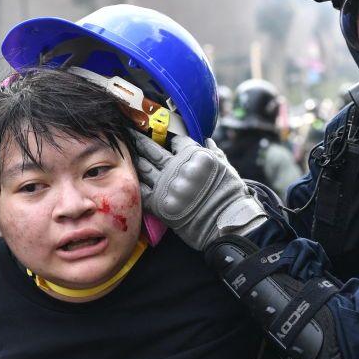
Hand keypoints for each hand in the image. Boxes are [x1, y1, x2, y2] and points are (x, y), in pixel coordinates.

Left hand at [131, 131, 266, 250]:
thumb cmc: (229, 194)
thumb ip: (214, 151)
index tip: (166, 139)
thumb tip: (207, 140)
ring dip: (136, 160)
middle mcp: (178, 168)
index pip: (177, 140)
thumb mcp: (225, 166)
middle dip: (140, 141)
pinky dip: (137, 184)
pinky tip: (132, 178)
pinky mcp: (159, 204)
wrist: (225, 223)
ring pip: (144, 167)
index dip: (171, 139)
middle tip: (131, 134)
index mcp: (194, 156)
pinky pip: (142, 191)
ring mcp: (167, 186)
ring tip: (128, 154)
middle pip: (153, 150)